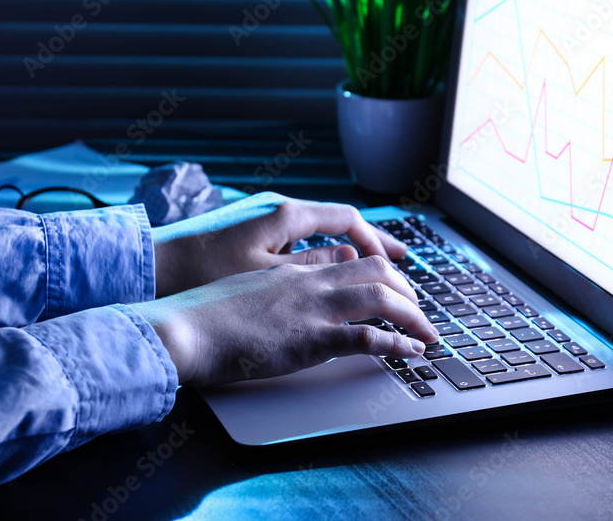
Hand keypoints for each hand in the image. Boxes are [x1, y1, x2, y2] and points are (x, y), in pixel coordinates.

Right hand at [131, 256, 438, 386]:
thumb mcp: (246, 284)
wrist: (184, 329)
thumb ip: (280, 277)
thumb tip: (309, 274)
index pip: (348, 260)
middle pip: (376, 270)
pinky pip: (369, 337)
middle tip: (419, 311)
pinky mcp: (312, 339)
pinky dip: (398, 343)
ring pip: (381, 297)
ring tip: (427, 332)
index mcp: (290, 269)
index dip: (379, 272)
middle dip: (406, 289)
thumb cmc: (204, 314)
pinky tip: (412, 352)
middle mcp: (308, 282)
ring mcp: (312, 307)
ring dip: (412, 315)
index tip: (395, 286)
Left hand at [151, 192, 406, 296]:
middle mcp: (277, 210)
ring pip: (320, 232)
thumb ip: (312, 269)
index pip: (348, 220)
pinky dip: (323, 254)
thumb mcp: (264, 275)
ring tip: (371, 271)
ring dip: (348, 251)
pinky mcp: (248, 235)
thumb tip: (349, 263)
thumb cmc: (201, 271)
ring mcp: (263, 221)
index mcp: (286, 215)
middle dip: (371, 245)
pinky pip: (300, 240)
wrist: (148, 268)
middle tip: (399, 264)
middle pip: (338, 223)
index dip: (377, 242)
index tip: (398, 263)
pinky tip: (327, 275)